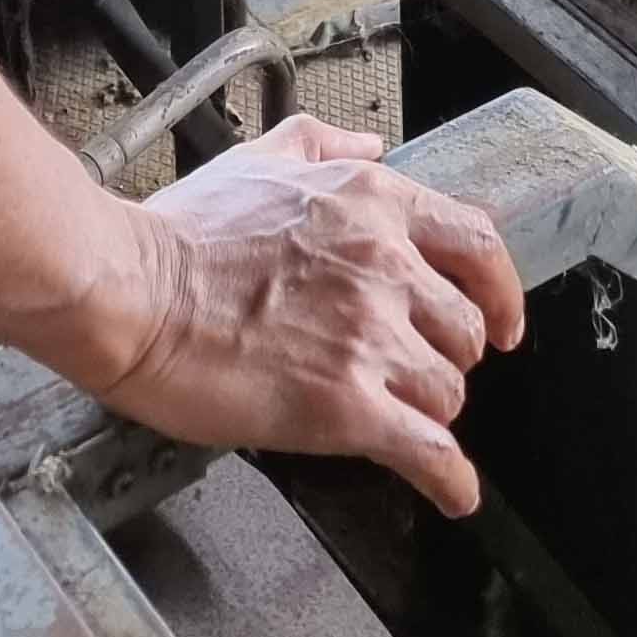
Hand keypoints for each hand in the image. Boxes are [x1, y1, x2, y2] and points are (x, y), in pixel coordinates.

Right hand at [84, 115, 525, 517]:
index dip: (500, 290)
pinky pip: (429, 451)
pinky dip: (449, 479)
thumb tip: (371, 147)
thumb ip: (325, 145)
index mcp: (372, 203)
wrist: (133, 291)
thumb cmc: (182, 232)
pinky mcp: (348, 405)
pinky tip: (451, 491)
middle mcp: (386, 263)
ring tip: (398, 418)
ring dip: (429, 410)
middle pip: (465, 328)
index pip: (476, 244)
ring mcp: (370, 336)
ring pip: (448, 391)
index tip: (503, 320)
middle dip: (446, 356)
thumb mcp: (261, 157)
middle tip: (416, 372)